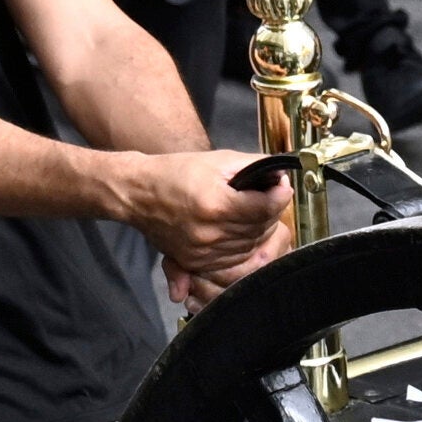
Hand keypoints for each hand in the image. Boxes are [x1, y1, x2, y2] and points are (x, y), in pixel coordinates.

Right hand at [129, 148, 296, 283]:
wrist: (138, 193)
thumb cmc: (177, 172)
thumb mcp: (218, 160)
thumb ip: (254, 166)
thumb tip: (283, 174)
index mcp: (217, 205)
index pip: (266, 208)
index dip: (280, 196)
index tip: (282, 187)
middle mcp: (211, 233)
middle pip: (261, 228)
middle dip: (271, 211)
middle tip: (267, 196)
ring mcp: (203, 251)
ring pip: (251, 245)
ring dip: (259, 229)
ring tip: (251, 210)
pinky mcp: (197, 262)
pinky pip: (235, 258)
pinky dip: (243, 244)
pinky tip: (238, 227)